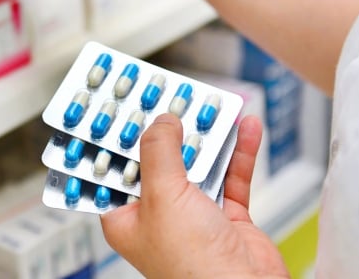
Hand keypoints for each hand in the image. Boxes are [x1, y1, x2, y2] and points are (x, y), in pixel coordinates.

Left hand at [100, 114, 288, 277]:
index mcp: (126, 217)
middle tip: (171, 96)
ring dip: (206, 136)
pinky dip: (238, 152)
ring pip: (197, 165)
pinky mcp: (226, 218)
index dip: (117, 138)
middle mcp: (157, 216)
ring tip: (210, 105)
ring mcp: (193, 216)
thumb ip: (159, 153)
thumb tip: (161, 121)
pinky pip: (231, 177)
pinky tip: (244, 127)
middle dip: (167, 129)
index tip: (122, 107)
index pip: (114, 169)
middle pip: (158, 161)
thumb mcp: (163, 197)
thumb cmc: (192, 267)